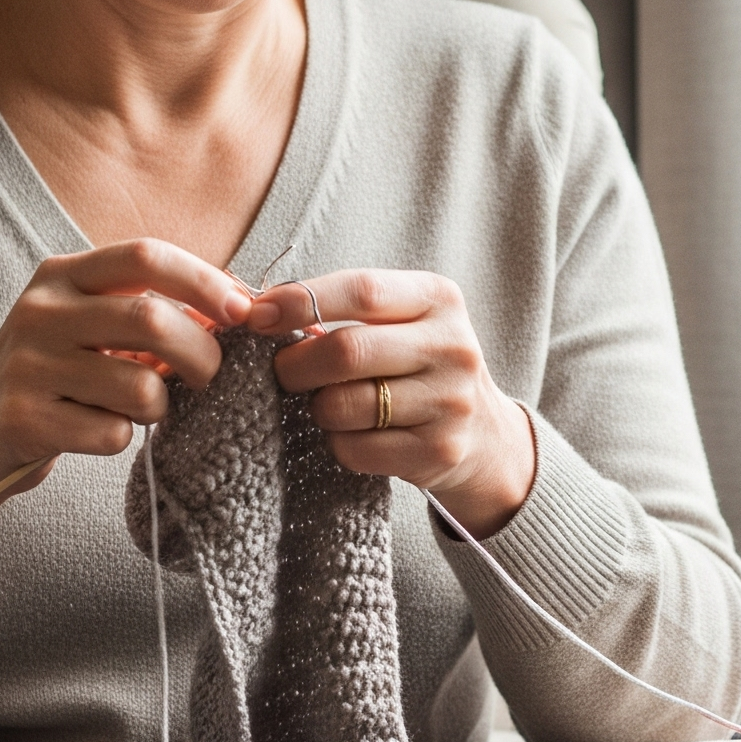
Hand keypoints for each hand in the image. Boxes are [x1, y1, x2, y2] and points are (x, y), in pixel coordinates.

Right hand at [0, 241, 251, 572]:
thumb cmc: (53, 375)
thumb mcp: (88, 324)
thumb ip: (149, 309)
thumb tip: (242, 306)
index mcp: (62, 275)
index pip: (146, 255)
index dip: (205, 280)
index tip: (244, 311)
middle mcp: (39, 311)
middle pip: (152, 320)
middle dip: (202, 353)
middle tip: (210, 376)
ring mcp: (27, 366)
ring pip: (141, 386)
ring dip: (161, 406)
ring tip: (140, 407)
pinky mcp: (22, 419)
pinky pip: (112, 433)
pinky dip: (122, 439)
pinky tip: (96, 431)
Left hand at [249, 270, 536, 537]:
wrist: (485, 434)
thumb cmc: (419, 365)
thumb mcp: (402, 320)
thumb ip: (343, 309)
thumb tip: (255, 309)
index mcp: (440, 299)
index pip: (361, 290)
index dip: (299, 301)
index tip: (256, 316)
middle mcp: (452, 347)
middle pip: (346, 351)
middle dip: (295, 364)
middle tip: (280, 372)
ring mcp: (450, 402)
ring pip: (343, 405)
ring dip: (317, 407)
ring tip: (327, 402)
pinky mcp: (438, 451)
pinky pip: (354, 449)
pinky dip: (337, 442)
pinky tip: (352, 433)